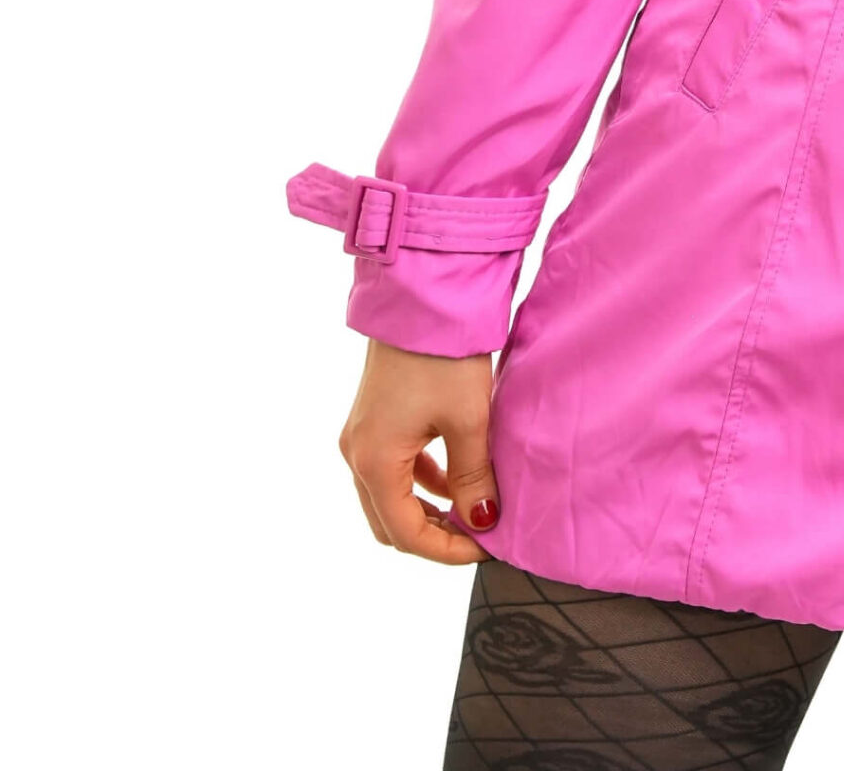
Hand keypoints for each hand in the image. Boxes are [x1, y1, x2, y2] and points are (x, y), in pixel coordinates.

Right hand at [339, 335, 499, 563]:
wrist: (422, 293)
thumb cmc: (444, 354)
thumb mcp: (467, 419)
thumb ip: (473, 478)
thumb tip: (483, 522)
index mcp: (374, 460)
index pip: (405, 534)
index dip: (447, 550)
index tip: (486, 548)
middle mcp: (357, 452)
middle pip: (389, 521)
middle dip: (434, 536)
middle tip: (479, 535)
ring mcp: (362, 433)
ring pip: (390, 495)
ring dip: (427, 508)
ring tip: (473, 509)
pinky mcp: (374, 416)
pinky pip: (393, 466)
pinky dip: (422, 480)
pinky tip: (456, 475)